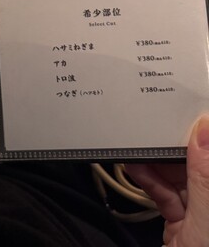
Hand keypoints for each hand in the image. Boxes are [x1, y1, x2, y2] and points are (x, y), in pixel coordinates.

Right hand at [125, 115, 208, 246]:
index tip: (184, 112)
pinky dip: (149, 180)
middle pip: (195, 164)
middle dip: (174, 145)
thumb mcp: (204, 222)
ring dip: (155, 162)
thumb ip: (203, 178)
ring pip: (178, 177)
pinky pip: (165, 194)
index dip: (200, 134)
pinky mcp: (179, 225)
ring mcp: (197, 216)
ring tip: (137, 144)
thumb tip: (204, 130)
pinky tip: (135, 167)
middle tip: (154, 124)